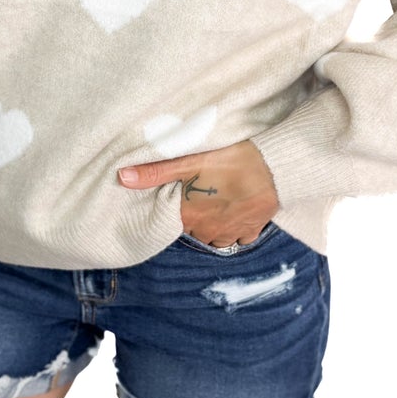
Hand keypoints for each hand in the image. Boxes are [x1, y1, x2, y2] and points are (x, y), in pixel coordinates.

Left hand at [117, 138, 278, 245]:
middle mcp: (208, 231)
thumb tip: (122, 177)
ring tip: (217, 201)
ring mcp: (232, 233)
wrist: (275, 167)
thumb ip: (155, 172)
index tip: (182, 195)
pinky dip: (235, 228)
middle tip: (200, 194)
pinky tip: (236, 210)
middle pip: (194, 228)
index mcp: (189, 216)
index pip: (173, 220)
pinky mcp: (252, 230)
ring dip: (213, 223)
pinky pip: (238, 237)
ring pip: (215, 235)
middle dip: (195, 216)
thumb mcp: (190, 161)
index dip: (177, 207)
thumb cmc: (231, 160)